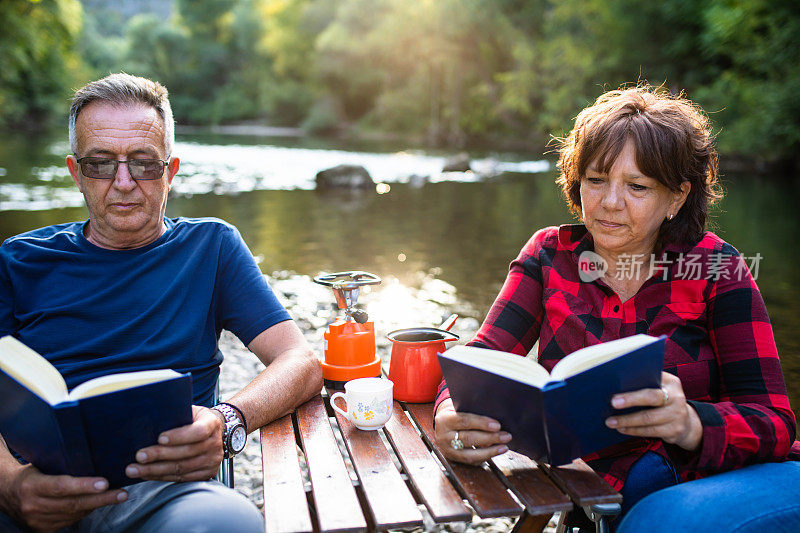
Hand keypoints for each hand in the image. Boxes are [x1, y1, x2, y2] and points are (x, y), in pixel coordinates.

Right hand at [1, 464, 125, 531]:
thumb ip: (62, 467)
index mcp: (32, 486)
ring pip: (73, 514)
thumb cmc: (31, 473)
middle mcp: (33, 506)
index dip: (84, 486)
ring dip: (96, 506)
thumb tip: (95, 461)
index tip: (104, 483)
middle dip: (101, 499)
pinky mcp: (41, 530)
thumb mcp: (41, 465)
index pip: (61, 486)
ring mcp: (37, 520)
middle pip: (73, 504)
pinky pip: (69, 521)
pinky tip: (96, 504)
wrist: (6, 493)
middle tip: (122, 493)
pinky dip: (84, 512)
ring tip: (115, 496)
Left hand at [126, 406, 224, 481]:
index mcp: (212, 424)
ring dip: (156, 470)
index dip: (179, 436)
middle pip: (187, 452)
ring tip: (136, 470)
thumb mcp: (190, 411)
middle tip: (139, 456)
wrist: (212, 433)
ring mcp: (212, 461)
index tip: (159, 438)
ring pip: (182, 468)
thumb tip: (149, 417)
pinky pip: (182, 478)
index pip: (198, 431)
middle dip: (160, 455)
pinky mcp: (207, 474)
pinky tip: (148, 475)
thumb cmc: (195, 420)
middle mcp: (215, 443)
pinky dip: (163, 477)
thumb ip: (176, 414)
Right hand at [434, 399, 511, 464]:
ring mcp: (447, 450)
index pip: (464, 421)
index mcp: (445, 420)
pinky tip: (496, 452)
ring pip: (470, 454)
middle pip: (468, 438)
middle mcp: (444, 436)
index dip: (481, 423)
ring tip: (504, 447)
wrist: (440, 425)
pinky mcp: (453, 459)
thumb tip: (493, 421)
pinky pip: (471, 461)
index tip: (497, 425)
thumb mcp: (458, 408)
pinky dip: (485, 457)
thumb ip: (472, 411)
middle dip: (489, 438)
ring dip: (490, 451)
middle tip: (505, 436)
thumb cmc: (454, 413)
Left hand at [606, 372, 702, 450]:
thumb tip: (618, 384)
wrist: (686, 423)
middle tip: (612, 403)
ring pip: (648, 418)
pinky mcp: (674, 431)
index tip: (617, 387)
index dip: (637, 382)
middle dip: (630, 400)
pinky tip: (622, 428)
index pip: (653, 379)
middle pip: (651, 398)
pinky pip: (650, 431)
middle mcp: (677, 398)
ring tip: (610, 421)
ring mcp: (677, 415)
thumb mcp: (661, 388)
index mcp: (672, 383)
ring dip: (627, 420)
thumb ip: (646, 383)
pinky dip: (633, 430)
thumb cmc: (664, 401)